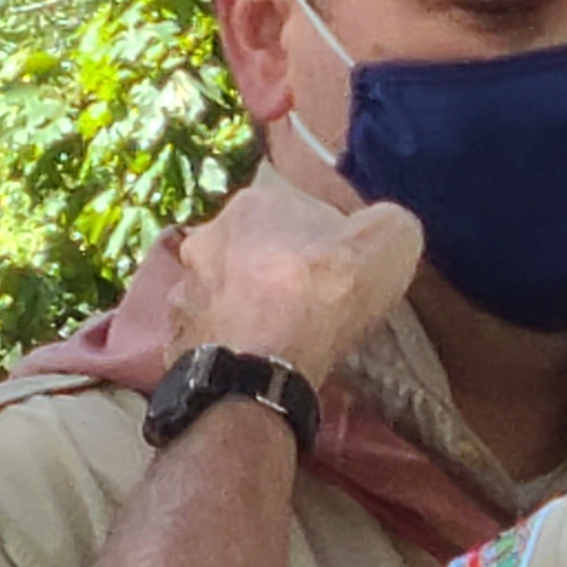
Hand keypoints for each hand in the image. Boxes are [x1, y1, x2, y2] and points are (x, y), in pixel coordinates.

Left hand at [175, 168, 423, 387]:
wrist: (267, 363)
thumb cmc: (326, 292)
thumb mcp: (391, 240)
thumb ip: (390, 224)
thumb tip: (385, 227)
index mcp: (255, 202)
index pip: (299, 214)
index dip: (327, 243)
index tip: (344, 274)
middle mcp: (208, 236)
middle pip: (254, 249)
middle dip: (276, 271)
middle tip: (310, 307)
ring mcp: (184, 286)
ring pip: (223, 291)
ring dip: (245, 307)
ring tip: (277, 339)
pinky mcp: (175, 335)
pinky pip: (206, 334)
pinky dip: (226, 343)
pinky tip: (250, 359)